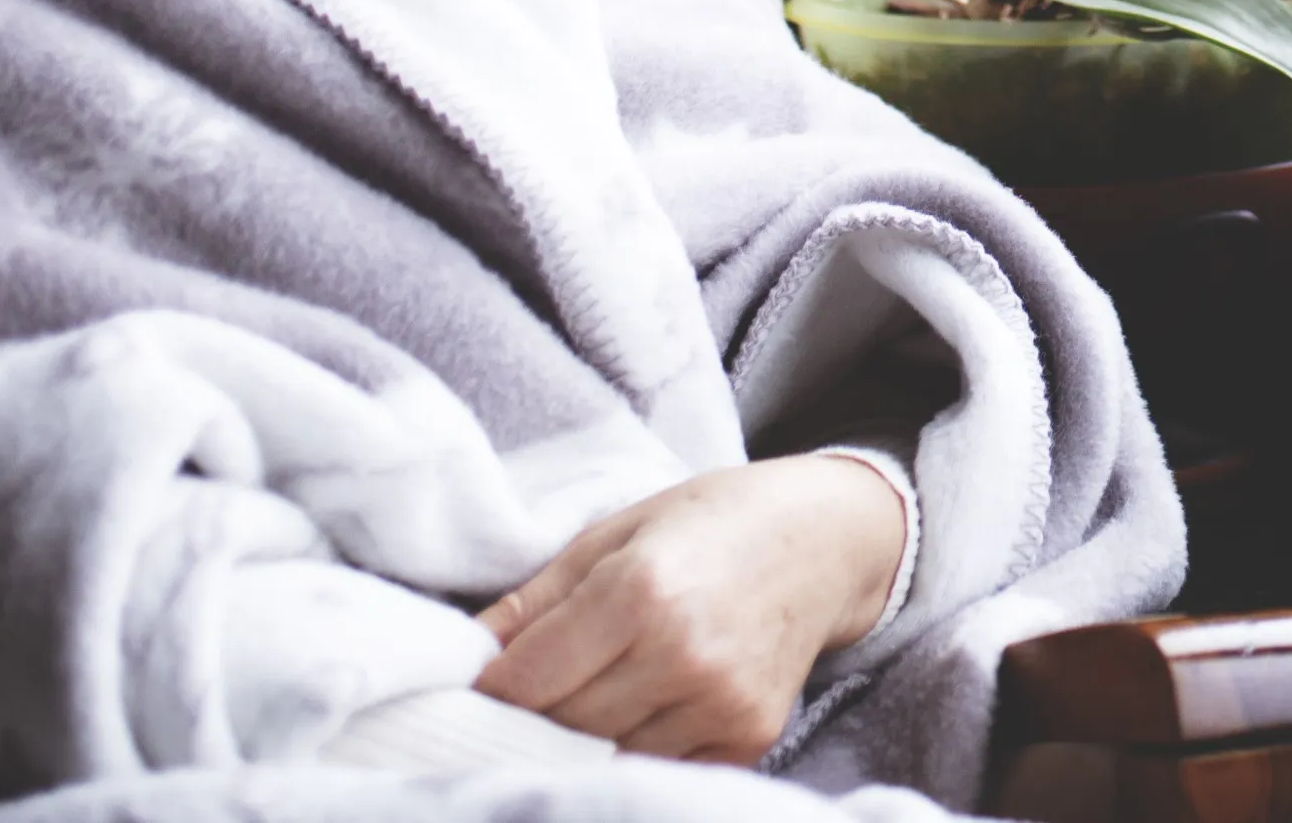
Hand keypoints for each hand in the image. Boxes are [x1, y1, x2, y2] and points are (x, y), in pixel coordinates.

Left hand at [471, 455, 908, 763]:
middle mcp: (682, 655)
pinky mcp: (749, 736)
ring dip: (583, 737)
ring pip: (606, 756)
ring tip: (592, 691)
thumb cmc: (712, 521)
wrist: (825, 538)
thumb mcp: (615, 532)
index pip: (525, 682)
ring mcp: (720, 703)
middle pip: (561, 727)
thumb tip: (465, 658)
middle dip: (531, 715)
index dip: (490, 690)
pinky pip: (662, 769)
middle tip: (531, 691)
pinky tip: (642, 708)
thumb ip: (536, 599)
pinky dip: (636, 751)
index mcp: (639, 591)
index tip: (478, 685)